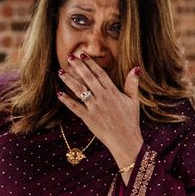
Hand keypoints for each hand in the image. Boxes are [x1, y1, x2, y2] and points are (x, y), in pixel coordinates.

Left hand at [57, 53, 143, 169]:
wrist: (125, 140)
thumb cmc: (130, 121)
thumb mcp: (133, 101)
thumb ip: (132, 84)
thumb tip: (136, 68)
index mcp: (112, 92)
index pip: (100, 73)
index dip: (90, 63)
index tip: (83, 55)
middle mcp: (102, 97)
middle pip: (88, 78)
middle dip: (78, 66)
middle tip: (69, 56)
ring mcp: (94, 108)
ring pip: (79, 90)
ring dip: (69, 80)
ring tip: (61, 71)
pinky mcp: (88, 118)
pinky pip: (75, 107)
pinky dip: (67, 101)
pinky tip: (59, 94)